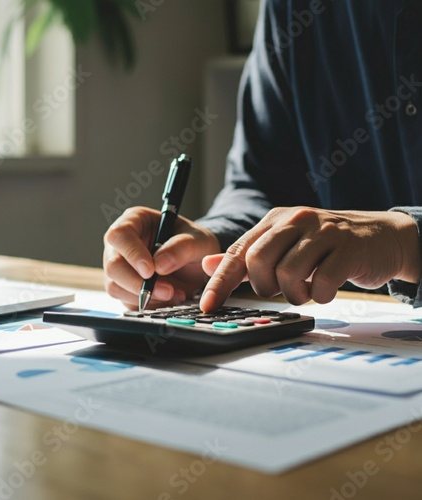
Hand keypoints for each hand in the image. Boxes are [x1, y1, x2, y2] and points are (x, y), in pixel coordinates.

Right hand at [104, 206, 219, 309]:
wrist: (198, 265)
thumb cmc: (194, 243)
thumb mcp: (198, 240)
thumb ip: (181, 247)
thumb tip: (160, 265)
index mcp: (135, 221)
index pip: (120, 235)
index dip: (132, 253)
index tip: (150, 270)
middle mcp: (121, 245)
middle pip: (113, 266)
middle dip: (138, 283)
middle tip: (167, 290)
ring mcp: (120, 268)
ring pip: (116, 287)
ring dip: (145, 296)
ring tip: (174, 293)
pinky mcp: (124, 289)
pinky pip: (127, 301)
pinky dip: (149, 304)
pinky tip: (168, 298)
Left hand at [200, 207, 420, 310]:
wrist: (380, 236)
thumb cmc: (325, 246)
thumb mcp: (284, 245)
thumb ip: (247, 256)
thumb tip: (206, 264)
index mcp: (275, 220)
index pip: (238, 252)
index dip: (220, 282)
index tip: (207, 306)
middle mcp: (295, 220)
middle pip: (258, 262)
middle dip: (265, 287)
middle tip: (280, 289)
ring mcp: (323, 231)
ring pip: (288, 273)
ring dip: (295, 294)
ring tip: (307, 289)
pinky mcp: (347, 247)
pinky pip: (322, 282)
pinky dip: (321, 295)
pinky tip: (325, 289)